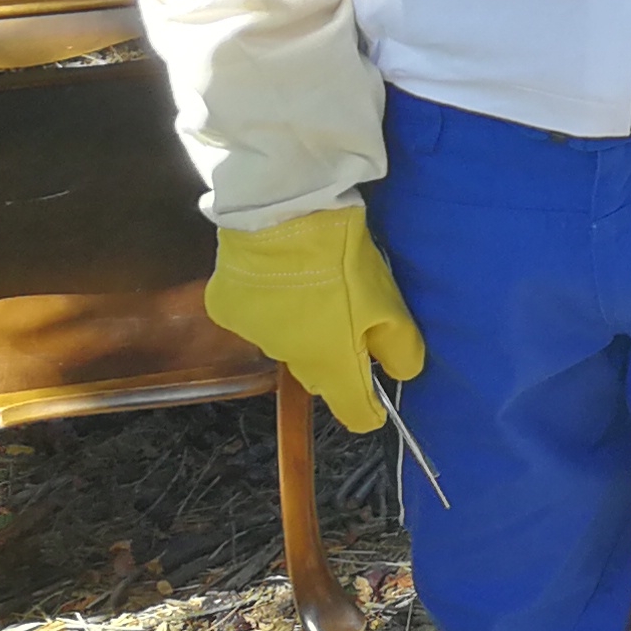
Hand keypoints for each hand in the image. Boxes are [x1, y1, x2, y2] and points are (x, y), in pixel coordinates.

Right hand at [205, 204, 425, 434]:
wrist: (282, 218)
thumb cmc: (342, 262)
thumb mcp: (388, 303)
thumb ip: (401, 347)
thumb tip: (404, 374)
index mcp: (330, 363)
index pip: (353, 412)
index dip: (368, 410)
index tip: (377, 402)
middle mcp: (287, 358)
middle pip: (319, 374)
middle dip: (336, 359)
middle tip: (352, 323)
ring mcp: (252, 335)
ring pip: (286, 344)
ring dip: (302, 329)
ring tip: (317, 290)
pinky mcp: (226, 310)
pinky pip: (256, 318)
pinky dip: (270, 306)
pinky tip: (280, 279)